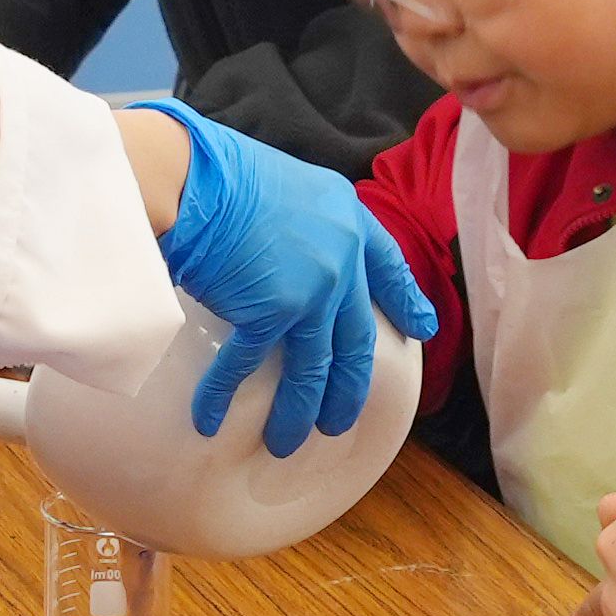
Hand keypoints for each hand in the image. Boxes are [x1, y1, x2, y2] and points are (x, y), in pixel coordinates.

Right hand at [134, 104, 441, 454]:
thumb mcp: (287, 184)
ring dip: (297, 412)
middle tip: (339, 422)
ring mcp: (311, 291)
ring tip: (285, 443)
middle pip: (356, 341)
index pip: (390, 268)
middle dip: (349, 389)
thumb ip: (304, 223)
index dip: (407, 300)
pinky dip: (223, 397)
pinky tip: (210, 421)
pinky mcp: (270, 313)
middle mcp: (341, 261)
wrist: (193, 177)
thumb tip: (288, 253)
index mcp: (349, 221)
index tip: (423, 329)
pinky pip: (247, 367)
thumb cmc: (223, 172)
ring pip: (312, 369)